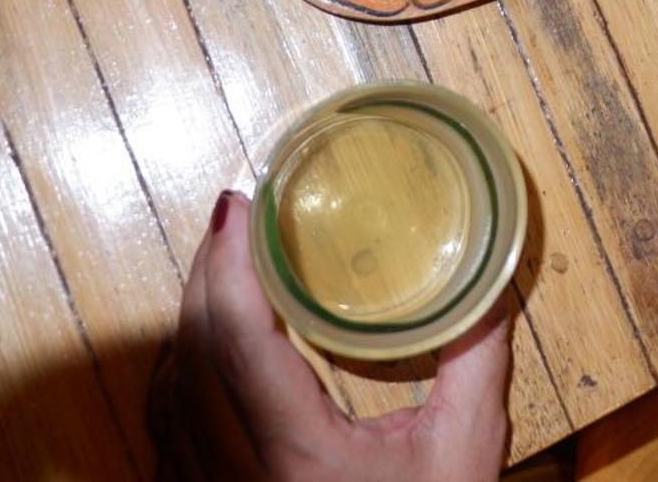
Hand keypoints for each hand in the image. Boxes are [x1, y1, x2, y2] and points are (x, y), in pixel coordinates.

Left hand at [149, 191, 511, 481]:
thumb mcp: (465, 453)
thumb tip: (491, 281)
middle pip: (189, 351)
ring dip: (189, 321)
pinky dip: (180, 375)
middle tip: (236, 218)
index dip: (231, 262)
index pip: (238, 337)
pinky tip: (206, 349)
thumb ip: (475, 360)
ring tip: (224, 267)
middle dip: (206, 273)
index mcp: (293, 457)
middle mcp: (232, 479)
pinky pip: (166, 431)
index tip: (239, 203)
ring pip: (167, 391)